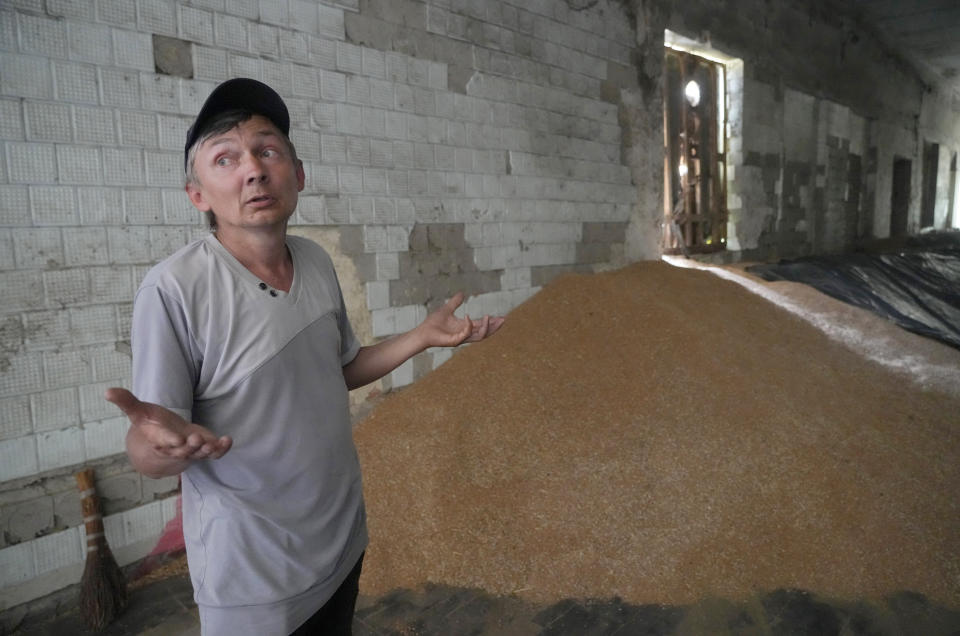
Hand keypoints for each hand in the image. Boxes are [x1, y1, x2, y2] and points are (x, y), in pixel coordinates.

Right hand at [105, 388, 231, 461]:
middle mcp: (175, 447)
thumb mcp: (138, 412)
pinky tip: (228, 440)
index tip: (177, 439)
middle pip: (183, 450)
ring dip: (207, 449)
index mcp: (158, 440)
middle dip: (190, 446)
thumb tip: (107, 391)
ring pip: (199, 454)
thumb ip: (126, 402)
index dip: (170, 440)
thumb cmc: (151, 425)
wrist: (164, 443)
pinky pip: (214, 453)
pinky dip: (222, 449)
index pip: (163, 441)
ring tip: (214, 443)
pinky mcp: (204, 448)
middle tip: (196, 440)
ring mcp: (191, 450)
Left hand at [419, 292, 504, 347]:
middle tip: (503, 320)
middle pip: (485, 333)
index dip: (492, 322)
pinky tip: (467, 317)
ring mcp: (460, 339)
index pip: (482, 326)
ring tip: (489, 317)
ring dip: (486, 327)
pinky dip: (468, 326)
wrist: (423, 332)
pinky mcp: (454, 341)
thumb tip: (462, 293)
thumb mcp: (447, 309)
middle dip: (494, 327)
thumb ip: (455, 302)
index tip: (502, 317)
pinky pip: (465, 334)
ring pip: (479, 336)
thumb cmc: (433, 323)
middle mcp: (465, 335)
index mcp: (465, 328)